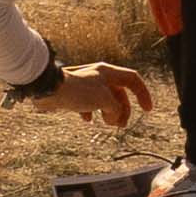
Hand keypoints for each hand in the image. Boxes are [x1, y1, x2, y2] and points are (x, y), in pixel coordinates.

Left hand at [15, 59, 141, 128]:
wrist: (48, 89)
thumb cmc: (77, 90)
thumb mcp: (104, 100)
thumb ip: (116, 109)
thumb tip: (115, 116)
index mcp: (108, 73)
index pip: (133, 80)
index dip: (143, 94)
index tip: (147, 109)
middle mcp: (99, 76)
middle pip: (120, 93)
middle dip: (123, 109)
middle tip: (121, 124)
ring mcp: (87, 85)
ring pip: (105, 99)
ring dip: (108, 112)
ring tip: (106, 123)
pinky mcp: (75, 93)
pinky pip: (90, 104)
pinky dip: (92, 112)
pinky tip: (88, 119)